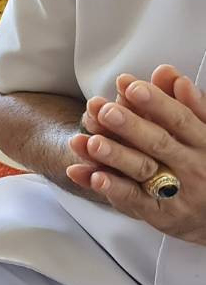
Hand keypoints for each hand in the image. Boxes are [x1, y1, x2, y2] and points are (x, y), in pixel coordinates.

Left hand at [66, 67, 205, 243]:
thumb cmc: (202, 162)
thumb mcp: (201, 133)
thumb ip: (184, 102)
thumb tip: (166, 72)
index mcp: (204, 143)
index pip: (180, 119)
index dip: (156, 102)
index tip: (130, 86)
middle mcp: (192, 166)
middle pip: (159, 143)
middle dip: (131, 126)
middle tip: (105, 111)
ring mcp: (176, 191)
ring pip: (143, 171)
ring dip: (115, 156)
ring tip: (91, 142)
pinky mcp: (159, 212)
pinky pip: (133, 199)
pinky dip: (112, 187)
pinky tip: (92, 176)